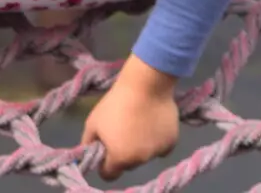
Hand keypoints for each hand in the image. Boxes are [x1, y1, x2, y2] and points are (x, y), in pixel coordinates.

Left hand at [79, 56, 178, 180]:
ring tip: (138, 123)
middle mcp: (139, 161)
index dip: (104, 165)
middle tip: (121, 132)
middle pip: (128, 164)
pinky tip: (152, 123)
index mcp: (119, 159)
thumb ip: (89, 142)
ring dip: (140, 146)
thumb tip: (89, 152)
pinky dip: (156, 139)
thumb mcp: (92, 122)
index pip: (109, 175)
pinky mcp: (171, 143)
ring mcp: (157, 152)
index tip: (104, 151)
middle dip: (123, 153)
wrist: (145, 86)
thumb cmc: (115, 104)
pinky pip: (161, 147)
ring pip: (145, 155)